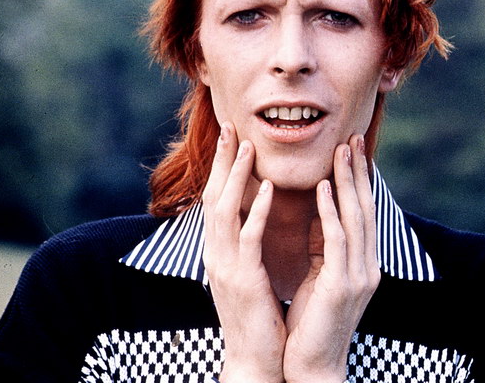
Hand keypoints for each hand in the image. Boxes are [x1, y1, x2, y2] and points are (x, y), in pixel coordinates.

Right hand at [202, 122, 285, 382]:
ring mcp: (225, 265)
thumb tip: (252, 214)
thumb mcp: (245, 271)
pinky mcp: (244, 278)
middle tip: (229, 126)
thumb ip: (244, 242)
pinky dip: (258, 209)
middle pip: (213, 194)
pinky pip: (249, 237)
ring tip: (247, 146)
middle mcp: (215, 252)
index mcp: (218, 249)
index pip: (215, 197)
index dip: (221, 166)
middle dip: (220, 160)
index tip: (230, 137)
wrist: (254, 358)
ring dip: (236, 175)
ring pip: (226, 210)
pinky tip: (270, 188)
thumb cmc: (255, 313)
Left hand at [283, 135, 380, 382]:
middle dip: (359, 172)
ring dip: (349, 182)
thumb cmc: (313, 319)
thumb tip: (321, 209)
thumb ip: (326, 244)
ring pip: (355, 217)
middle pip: (364, 208)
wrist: (313, 365)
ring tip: (343, 150)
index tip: (353, 150)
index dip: (359, 180)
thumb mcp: (321, 274)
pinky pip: (337, 239)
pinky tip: (325, 187)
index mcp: (362, 262)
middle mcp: (367, 264)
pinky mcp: (343, 285)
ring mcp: (359, 275)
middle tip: (354, 138)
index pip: (362, 212)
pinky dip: (332, 211)